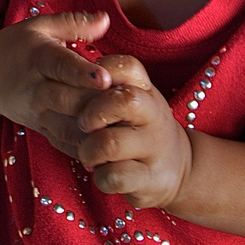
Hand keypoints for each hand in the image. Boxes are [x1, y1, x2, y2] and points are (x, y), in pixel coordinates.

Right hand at [0, 11, 113, 157]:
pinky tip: (107, 150)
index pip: (60, 66)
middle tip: (125, 104)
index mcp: (37, 57)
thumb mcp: (40, 27)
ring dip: (93, 131)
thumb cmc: (18, 47)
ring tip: (121, 128)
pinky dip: (84, 149)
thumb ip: (74, 23)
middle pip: (66, 100)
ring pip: (66, 127)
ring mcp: (36, 113)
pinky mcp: (39, 129)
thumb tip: (106, 19)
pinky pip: (63, 143)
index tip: (105, 78)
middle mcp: (34, 89)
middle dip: (94, 104)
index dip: (82, 73)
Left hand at [76, 55, 193, 210]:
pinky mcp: (149, 178)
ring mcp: (154, 147)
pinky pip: (113, 177)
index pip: (128, 66)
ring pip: (110, 143)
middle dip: (91, 114)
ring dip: (88, 151)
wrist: (177, 168)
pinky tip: (101, 173)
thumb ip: (105, 87)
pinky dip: (99, 177)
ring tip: (88, 155)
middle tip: (83, 125)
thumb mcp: (130, 101)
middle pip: (123, 101)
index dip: (102, 71)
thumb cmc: (138, 128)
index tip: (87, 86)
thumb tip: (67, 75)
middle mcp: (154, 114)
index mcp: (146, 90)